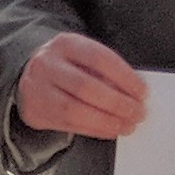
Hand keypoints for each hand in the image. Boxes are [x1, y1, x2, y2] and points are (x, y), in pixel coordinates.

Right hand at [16, 32, 149, 139]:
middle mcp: (47, 64)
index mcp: (65, 44)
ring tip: (126, 125)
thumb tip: (134, 94)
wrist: (31, 76)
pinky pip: (69, 125)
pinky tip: (110, 130)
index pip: (99, 59)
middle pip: (86, 87)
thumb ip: (107, 72)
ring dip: (107, 121)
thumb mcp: (85, 58)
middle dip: (118, 103)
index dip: (125, 77)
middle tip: (137, 112)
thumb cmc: (68, 67)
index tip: (142, 92)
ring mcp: (38, 89)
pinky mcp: (35, 111)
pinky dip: (95, 130)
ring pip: (75, 110)